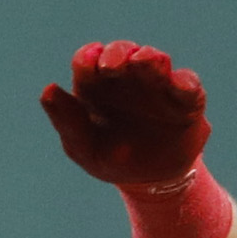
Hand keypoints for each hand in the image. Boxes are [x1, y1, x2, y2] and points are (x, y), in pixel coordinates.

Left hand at [40, 41, 209, 188]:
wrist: (150, 184)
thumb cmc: (111, 158)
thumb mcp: (84, 147)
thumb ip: (67, 120)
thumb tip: (48, 89)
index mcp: (97, 85)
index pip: (88, 61)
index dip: (87, 58)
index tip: (88, 64)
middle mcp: (127, 78)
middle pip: (121, 53)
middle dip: (118, 53)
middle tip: (113, 65)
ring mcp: (158, 86)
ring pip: (155, 61)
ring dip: (149, 59)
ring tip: (144, 63)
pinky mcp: (186, 101)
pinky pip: (188, 85)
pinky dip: (184, 82)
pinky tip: (178, 87)